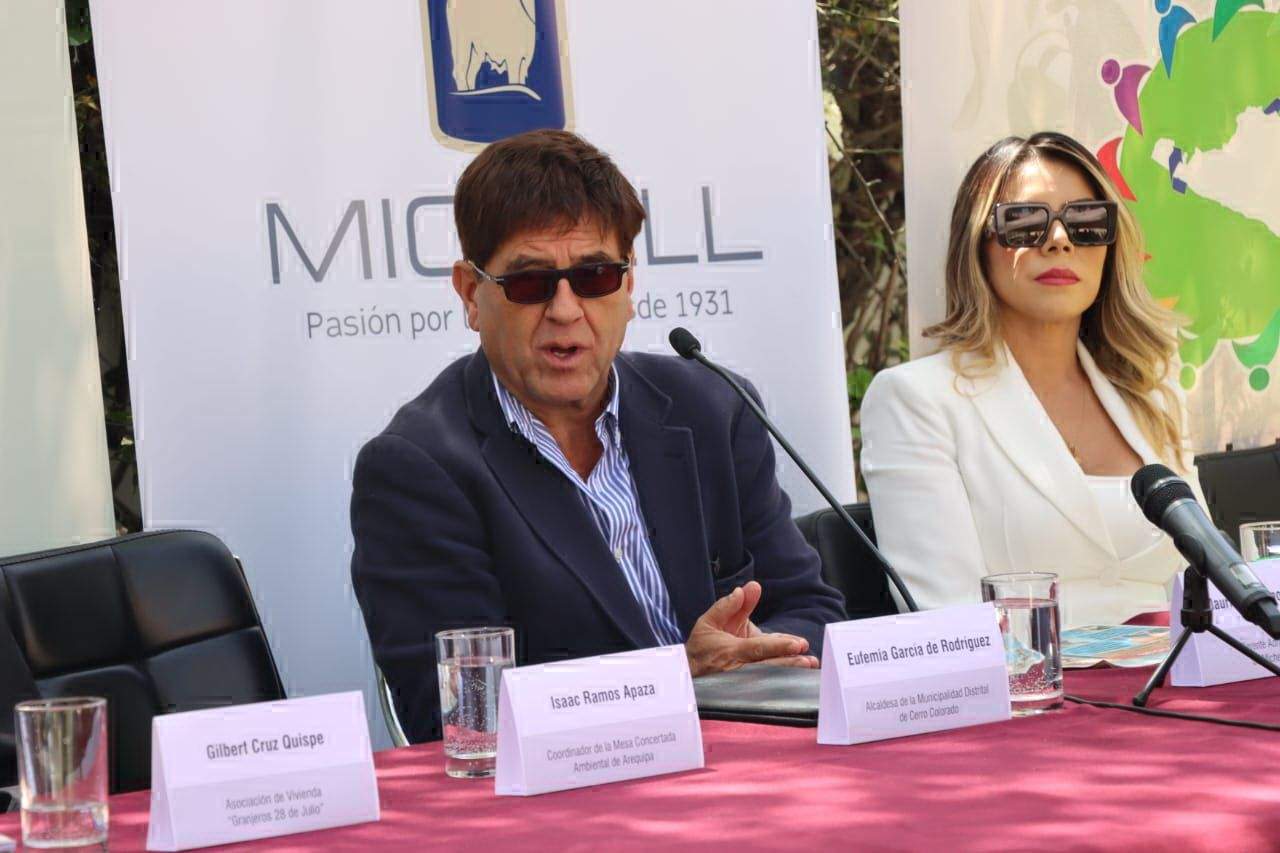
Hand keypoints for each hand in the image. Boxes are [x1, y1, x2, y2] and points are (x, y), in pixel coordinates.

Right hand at [685, 581, 819, 676]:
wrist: (690, 675)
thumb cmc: (701, 647)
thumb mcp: (709, 622)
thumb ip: (729, 606)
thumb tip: (748, 589)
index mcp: (731, 651)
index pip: (758, 648)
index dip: (778, 646)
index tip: (797, 644)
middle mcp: (740, 669)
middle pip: (770, 668)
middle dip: (791, 663)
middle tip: (809, 659)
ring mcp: (746, 683)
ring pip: (772, 679)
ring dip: (792, 673)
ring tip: (809, 666)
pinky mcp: (749, 691)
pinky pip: (770, 684)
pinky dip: (784, 680)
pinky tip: (799, 675)